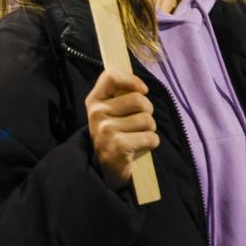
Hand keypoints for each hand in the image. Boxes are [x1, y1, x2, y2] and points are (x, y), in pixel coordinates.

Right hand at [85, 69, 159, 190]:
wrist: (106, 169)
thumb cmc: (114, 135)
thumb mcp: (110, 112)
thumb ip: (120, 95)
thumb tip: (141, 87)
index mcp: (94, 101)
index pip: (111, 76)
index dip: (131, 80)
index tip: (143, 90)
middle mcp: (97, 113)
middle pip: (139, 99)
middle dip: (147, 111)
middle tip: (140, 123)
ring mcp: (106, 130)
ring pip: (147, 119)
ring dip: (149, 129)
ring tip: (138, 136)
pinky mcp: (118, 146)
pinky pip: (151, 137)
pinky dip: (152, 142)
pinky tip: (140, 147)